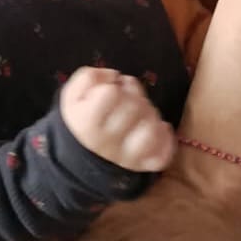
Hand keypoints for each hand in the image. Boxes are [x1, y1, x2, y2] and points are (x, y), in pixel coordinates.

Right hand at [59, 67, 175, 172]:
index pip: (110, 94)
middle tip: (128, 99)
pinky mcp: (146, 164)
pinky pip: (164, 154)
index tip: (111, 90)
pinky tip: (158, 127)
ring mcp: (130, 157)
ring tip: (143, 113)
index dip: (113, 86)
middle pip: (135, 107)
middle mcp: (109, 142)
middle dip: (134, 96)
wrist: (86, 154)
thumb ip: (89, 77)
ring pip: (152, 130)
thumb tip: (114, 76)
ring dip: (151, 115)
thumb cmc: (83, 117)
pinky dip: (166, 138)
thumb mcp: (74, 94)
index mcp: (88, 123)